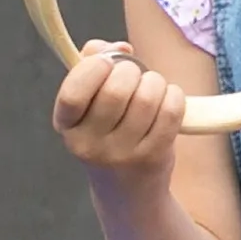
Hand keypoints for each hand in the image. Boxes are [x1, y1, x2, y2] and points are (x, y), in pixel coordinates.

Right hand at [55, 40, 187, 175]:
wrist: (126, 192)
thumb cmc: (108, 133)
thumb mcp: (90, 104)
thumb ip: (94, 64)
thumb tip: (120, 47)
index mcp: (67, 125)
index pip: (73, 94)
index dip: (92, 69)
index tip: (106, 63)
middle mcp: (89, 144)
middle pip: (115, 91)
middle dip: (131, 71)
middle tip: (134, 75)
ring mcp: (121, 154)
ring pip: (146, 98)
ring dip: (155, 82)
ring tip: (152, 88)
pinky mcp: (152, 158)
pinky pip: (170, 111)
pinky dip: (173, 96)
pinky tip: (168, 99)